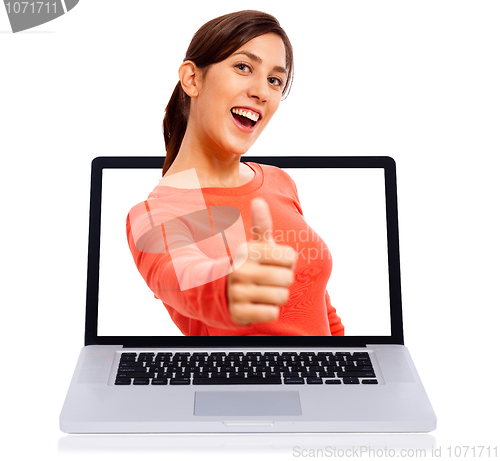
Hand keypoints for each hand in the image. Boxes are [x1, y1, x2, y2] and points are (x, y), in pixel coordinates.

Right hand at [227, 198, 296, 324]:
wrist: (222, 292)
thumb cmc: (250, 266)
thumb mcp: (256, 246)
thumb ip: (261, 225)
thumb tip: (259, 201)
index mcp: (248, 250)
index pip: (290, 257)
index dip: (287, 262)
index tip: (273, 263)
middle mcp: (240, 270)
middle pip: (287, 278)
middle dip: (283, 281)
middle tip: (269, 280)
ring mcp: (237, 292)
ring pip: (281, 297)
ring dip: (277, 297)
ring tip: (263, 292)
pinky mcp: (238, 312)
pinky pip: (271, 313)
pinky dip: (269, 311)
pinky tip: (258, 305)